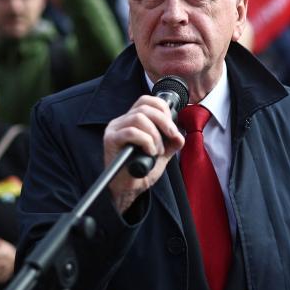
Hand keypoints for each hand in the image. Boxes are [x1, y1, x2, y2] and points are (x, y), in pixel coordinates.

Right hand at [104, 95, 184, 213]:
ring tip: (157, 151)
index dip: (162, 108)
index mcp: (131, 120)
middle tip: (172, 138)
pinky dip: (146, 141)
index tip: (171, 126)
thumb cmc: (141, 171)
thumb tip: (180, 135)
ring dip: (155, 135)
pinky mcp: (110, 140)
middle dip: (164, 122)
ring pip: (138, 118)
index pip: (146, 100)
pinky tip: (149, 152)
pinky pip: (131, 132)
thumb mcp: (162, 153)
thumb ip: (171, 142)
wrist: (129, 189)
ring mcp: (114, 130)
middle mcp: (121, 121)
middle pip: (144, 107)